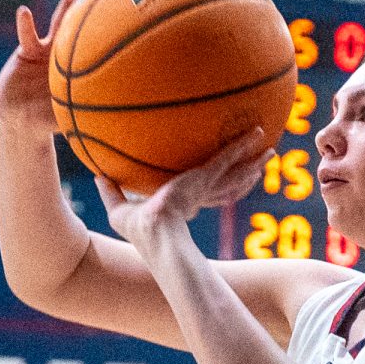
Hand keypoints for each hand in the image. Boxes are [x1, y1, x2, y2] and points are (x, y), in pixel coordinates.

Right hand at [0, 0, 102, 133]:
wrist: (24, 122)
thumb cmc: (52, 121)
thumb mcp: (80, 115)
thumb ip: (100, 112)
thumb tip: (133, 119)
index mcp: (84, 63)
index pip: (101, 35)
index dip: (110, 16)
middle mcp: (69, 50)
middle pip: (82, 17)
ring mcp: (48, 49)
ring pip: (59, 20)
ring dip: (68, 0)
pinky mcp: (26, 52)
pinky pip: (27, 37)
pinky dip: (26, 26)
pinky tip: (24, 12)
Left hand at [95, 128, 274, 255]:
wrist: (155, 232)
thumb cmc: (138, 230)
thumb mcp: (118, 209)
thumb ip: (110, 192)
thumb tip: (95, 175)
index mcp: (186, 206)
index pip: (206, 198)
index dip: (216, 192)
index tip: (219, 184)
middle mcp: (202, 197)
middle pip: (230, 186)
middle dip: (244, 177)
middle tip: (257, 168)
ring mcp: (208, 187)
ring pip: (238, 174)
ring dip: (254, 162)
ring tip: (269, 150)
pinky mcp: (207, 177)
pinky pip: (228, 156)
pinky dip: (243, 144)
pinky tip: (257, 131)